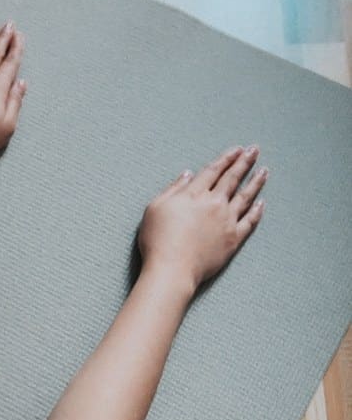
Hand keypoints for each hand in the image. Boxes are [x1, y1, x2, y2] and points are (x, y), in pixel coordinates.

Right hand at [138, 145, 267, 294]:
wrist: (172, 269)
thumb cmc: (158, 240)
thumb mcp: (155, 208)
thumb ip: (173, 189)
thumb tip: (188, 175)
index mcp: (194, 194)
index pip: (214, 171)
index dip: (226, 159)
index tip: (237, 150)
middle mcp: (214, 203)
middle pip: (232, 178)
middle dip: (244, 162)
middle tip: (254, 151)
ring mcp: (226, 221)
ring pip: (245, 196)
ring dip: (255, 182)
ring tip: (263, 171)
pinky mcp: (233, 239)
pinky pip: (249, 221)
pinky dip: (257, 211)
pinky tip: (261, 203)